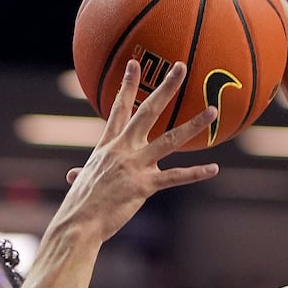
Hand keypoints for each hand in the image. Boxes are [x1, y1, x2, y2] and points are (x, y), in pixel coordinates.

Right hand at [61, 59, 218, 226]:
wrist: (79, 223)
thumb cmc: (79, 205)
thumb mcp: (82, 183)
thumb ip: (82, 174)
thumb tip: (73, 175)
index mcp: (108, 146)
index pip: (119, 109)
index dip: (127, 85)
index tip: (134, 64)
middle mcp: (123, 150)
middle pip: (147, 111)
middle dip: (166, 88)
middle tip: (181, 67)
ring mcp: (135, 166)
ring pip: (170, 139)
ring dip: (193, 124)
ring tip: (212, 111)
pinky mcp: (144, 186)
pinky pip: (175, 177)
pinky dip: (195, 174)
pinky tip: (213, 169)